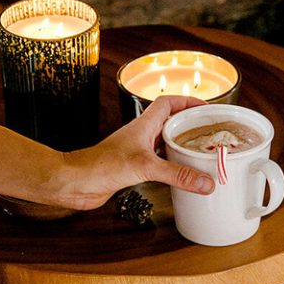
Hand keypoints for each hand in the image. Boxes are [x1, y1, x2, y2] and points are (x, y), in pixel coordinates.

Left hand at [59, 96, 214, 209]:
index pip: (168, 103)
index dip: (187, 102)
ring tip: (199, 152)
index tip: (206, 108)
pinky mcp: (132, 168)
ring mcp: (136, 152)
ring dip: (180, 145)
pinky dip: (170, 166)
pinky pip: (157, 163)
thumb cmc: (100, 166)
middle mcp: (140, 136)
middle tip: (208, 132)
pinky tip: (178, 174)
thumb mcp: (145, 167)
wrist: (75, 182)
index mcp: (143, 125)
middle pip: (169, 122)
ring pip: (164, 143)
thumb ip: (177, 174)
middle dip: (188, 124)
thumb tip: (205, 182)